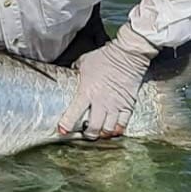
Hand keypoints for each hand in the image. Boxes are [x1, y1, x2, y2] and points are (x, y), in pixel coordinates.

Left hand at [57, 23, 157, 139]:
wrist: (127, 56)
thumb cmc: (105, 57)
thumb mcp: (84, 62)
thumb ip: (76, 70)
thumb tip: (71, 71)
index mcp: (87, 91)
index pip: (74, 113)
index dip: (67, 124)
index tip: (62, 130)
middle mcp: (101, 102)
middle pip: (94, 127)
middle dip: (88, 134)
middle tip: (84, 133)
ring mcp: (115, 105)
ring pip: (108, 129)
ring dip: (102, 134)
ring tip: (99, 133)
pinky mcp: (128, 105)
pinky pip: (123, 124)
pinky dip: (117, 130)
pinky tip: (113, 131)